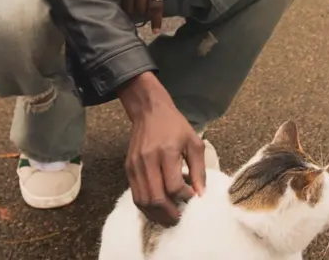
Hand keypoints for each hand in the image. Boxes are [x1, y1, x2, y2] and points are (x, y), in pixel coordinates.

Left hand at [110, 0, 177, 33]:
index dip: (117, 8)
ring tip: (143, 18)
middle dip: (130, 13)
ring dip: (142, 14)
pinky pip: (156, 5)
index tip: (119, 14)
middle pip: (128, 5)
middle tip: (133, 17)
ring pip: (141, 7)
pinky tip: (156, 28)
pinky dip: (156, 18)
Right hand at [118, 72, 205, 226]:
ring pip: (143, 201)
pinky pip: (136, 195)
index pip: (173, 187)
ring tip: (170, 217)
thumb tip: (200, 195)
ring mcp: (135, 165)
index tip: (193, 197)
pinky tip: (159, 208)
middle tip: (182, 217)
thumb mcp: (193, 142)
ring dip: (157, 215)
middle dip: (170, 214)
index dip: (185, 198)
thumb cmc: (174, 125)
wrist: (149, 111)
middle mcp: (148, 160)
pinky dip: (147, 207)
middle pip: (156, 198)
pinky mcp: (128, 168)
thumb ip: (199, 170)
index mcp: (167, 152)